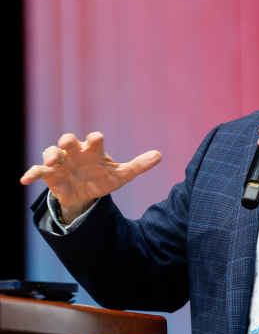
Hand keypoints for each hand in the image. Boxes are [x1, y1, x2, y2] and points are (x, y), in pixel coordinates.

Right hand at [20, 132, 161, 223]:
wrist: (86, 194)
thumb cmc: (102, 179)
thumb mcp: (121, 176)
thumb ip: (138, 165)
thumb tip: (159, 155)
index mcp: (93, 150)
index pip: (94, 141)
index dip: (95, 139)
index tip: (97, 139)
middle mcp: (75, 153)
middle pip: (69, 142)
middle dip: (68, 141)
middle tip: (69, 143)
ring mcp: (61, 163)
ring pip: (52, 154)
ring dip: (50, 155)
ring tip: (51, 162)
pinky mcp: (50, 175)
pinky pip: (38, 171)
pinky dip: (31, 173)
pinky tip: (24, 179)